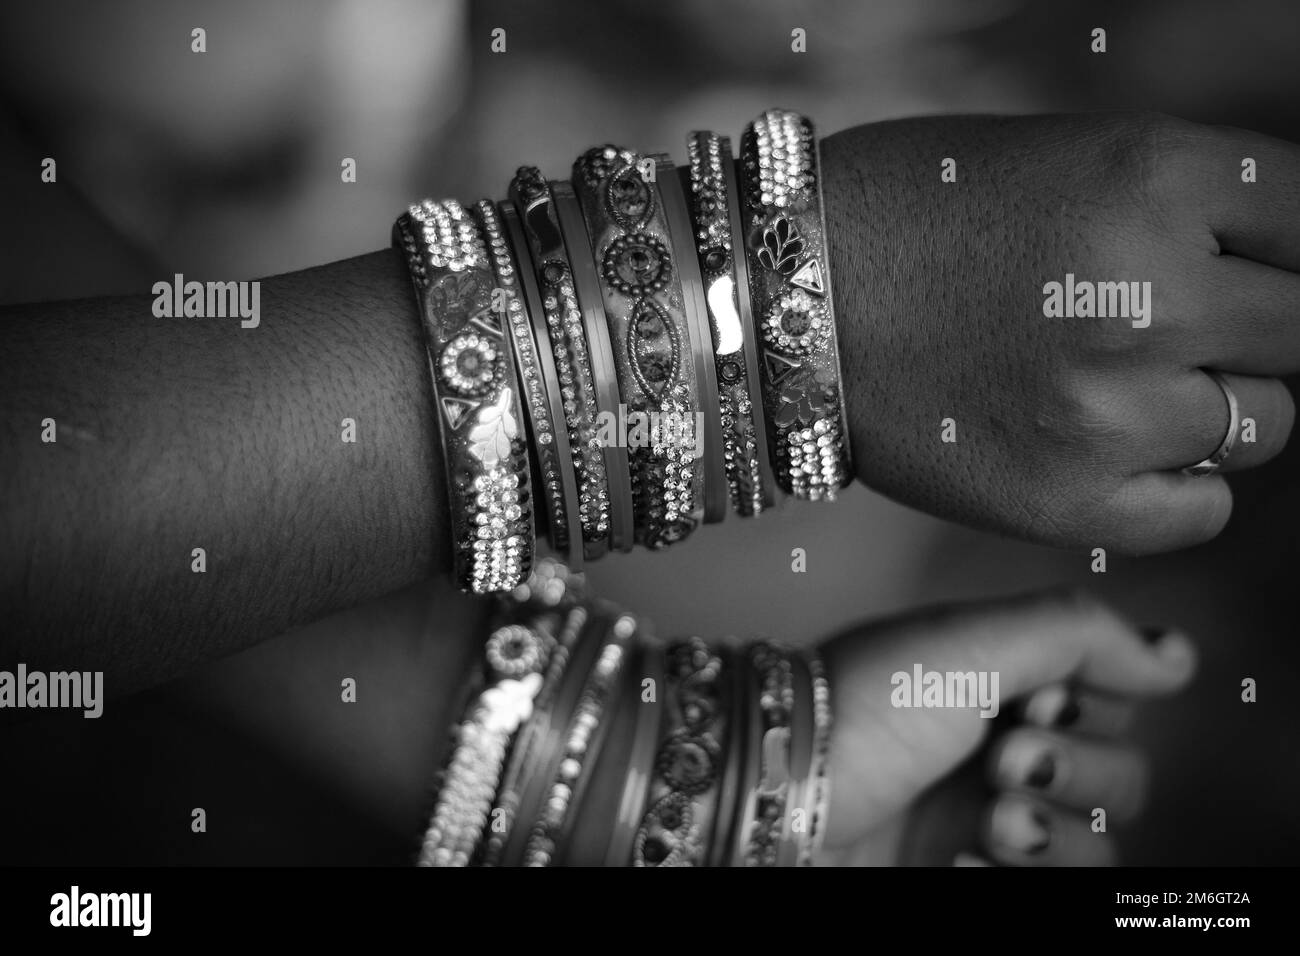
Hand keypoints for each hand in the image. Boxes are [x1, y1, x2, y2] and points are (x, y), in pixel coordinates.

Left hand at [819, 589, 1195, 864]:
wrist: (770, 788)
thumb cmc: (864, 706)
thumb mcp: (972, 643)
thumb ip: (1082, 635)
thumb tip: (1178, 657)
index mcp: (1006, 678)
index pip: (1115, 695)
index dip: (1098, 700)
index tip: (1041, 695)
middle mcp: (1003, 743)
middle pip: (1119, 775)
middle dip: (1078, 769)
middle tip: (1004, 761)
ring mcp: (983, 816)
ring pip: (1095, 843)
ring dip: (1059, 833)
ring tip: (990, 821)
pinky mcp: (964, 869)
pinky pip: (1050, 886)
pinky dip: (1026, 872)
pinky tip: (972, 855)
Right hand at [824, 111, 1298, 552]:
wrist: (779, 305)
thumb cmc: (913, 216)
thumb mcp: (1066, 158)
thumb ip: (1193, 204)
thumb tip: (1291, 270)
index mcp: (1152, 178)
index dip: (1293, 247)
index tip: (1264, 267)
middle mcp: (1149, 298)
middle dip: (1253, 323)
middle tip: (1173, 322)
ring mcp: (1111, 413)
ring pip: (1262, 424)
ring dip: (1210, 402)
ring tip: (1114, 380)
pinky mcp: (1067, 503)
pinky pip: (1202, 509)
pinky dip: (1176, 481)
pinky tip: (1112, 447)